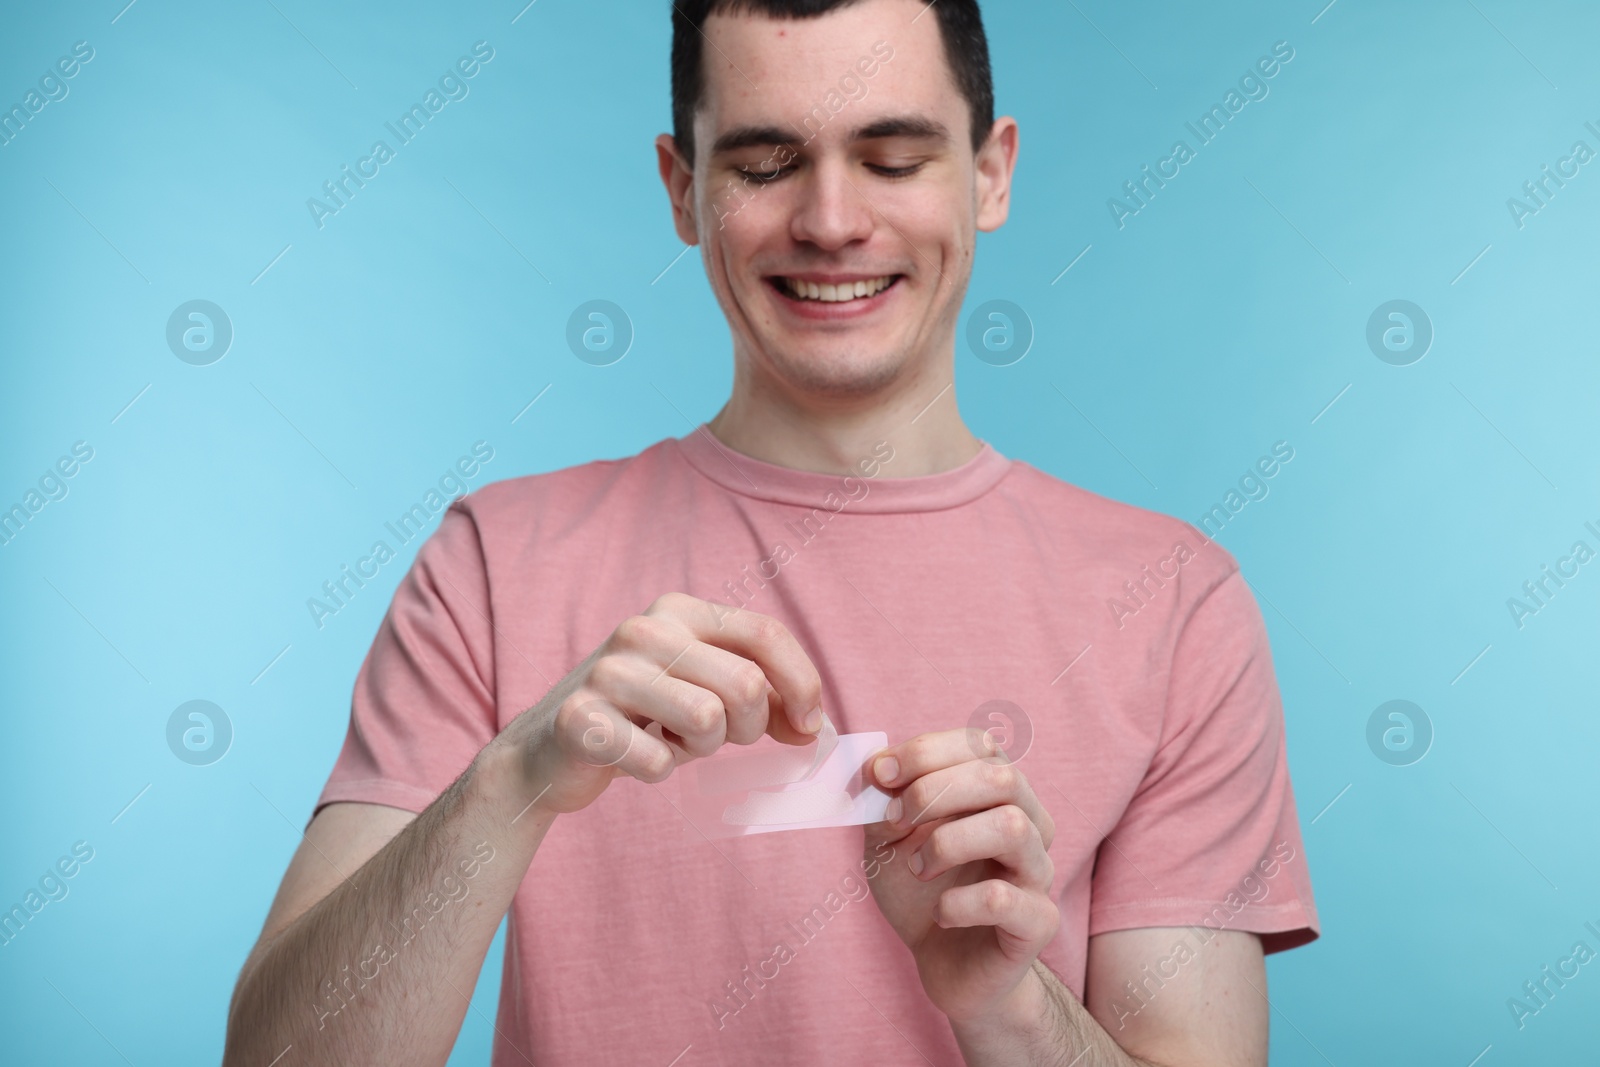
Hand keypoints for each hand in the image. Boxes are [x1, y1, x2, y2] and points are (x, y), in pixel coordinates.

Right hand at [497, 593, 823, 815]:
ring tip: (668, 740)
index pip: (766, 633)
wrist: (547, 750)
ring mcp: (608, 671)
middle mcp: (643, 629)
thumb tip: (813, 728)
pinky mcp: (579, 718)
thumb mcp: (704, 689)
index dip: (801, 683)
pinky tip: (633, 756)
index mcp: (679, 611)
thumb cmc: (641, 718)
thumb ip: (761, 697)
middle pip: (745, 685)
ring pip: (707, 720)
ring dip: (698, 749)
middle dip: (746, 728)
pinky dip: (657, 771)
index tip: (807, 727)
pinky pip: (658, 761)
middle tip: (713, 738)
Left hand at [863, 728, 1058, 1025]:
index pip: (980, 744)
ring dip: (947, 842)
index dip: (926, 751)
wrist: (943, 962)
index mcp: (998, 792)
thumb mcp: (888, 840)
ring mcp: (1038, 870)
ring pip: (1011, 827)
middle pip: (1002, 777)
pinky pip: (1003, 898)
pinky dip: (958, 903)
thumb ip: (883, 802)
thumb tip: (877, 767)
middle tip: (896, 822)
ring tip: (917, 868)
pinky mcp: (1038, 921)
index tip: (880, 775)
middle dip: (935, 791)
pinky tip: (941, 913)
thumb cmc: (920, 890)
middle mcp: (1029, 821)